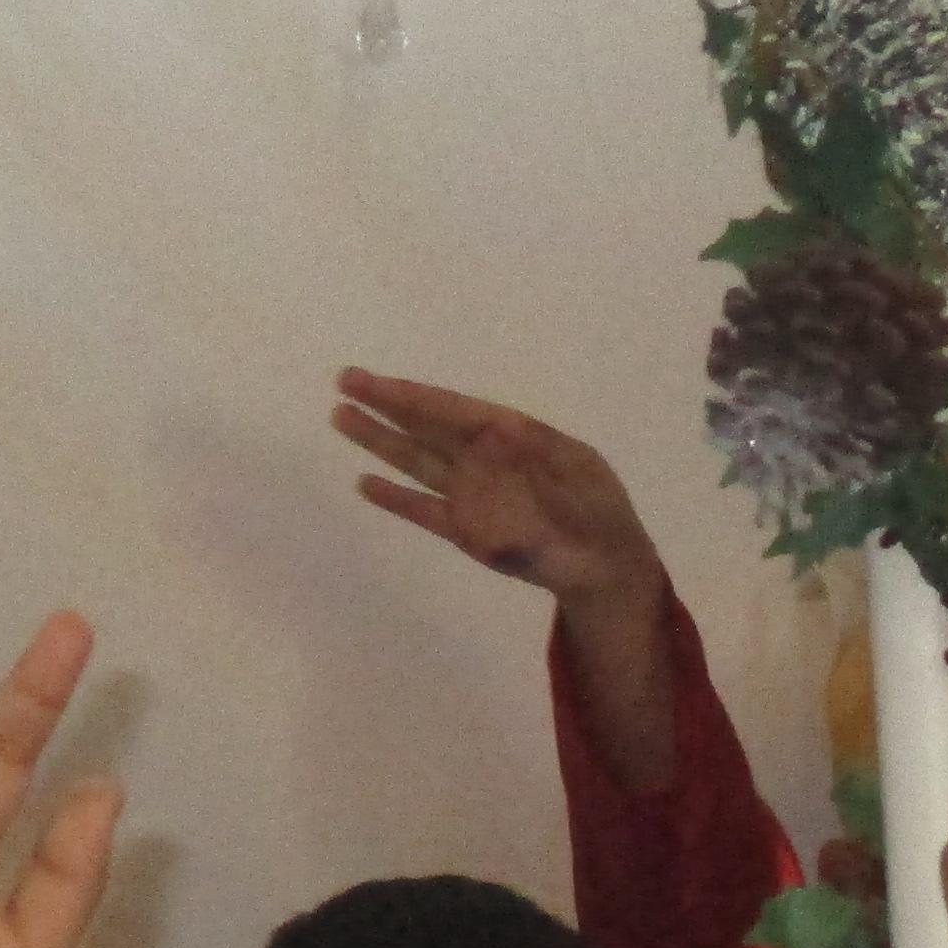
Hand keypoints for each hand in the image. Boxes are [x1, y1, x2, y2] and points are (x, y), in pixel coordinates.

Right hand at [332, 371, 663, 611]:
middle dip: (386, 406)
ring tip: (341, 417)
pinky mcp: (467, 532)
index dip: (412, 396)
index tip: (373, 382)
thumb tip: (503, 428)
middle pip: (426, 427)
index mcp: (509, 435)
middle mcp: (482, 459)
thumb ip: (541, 454)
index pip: (452, 410)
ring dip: (381, 442)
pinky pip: (426, 512)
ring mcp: (471, 495)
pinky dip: (398, 500)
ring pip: (417, 462)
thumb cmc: (601, 510)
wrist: (607, 565)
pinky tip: (366, 484)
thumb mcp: (583, 472)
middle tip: (343, 382)